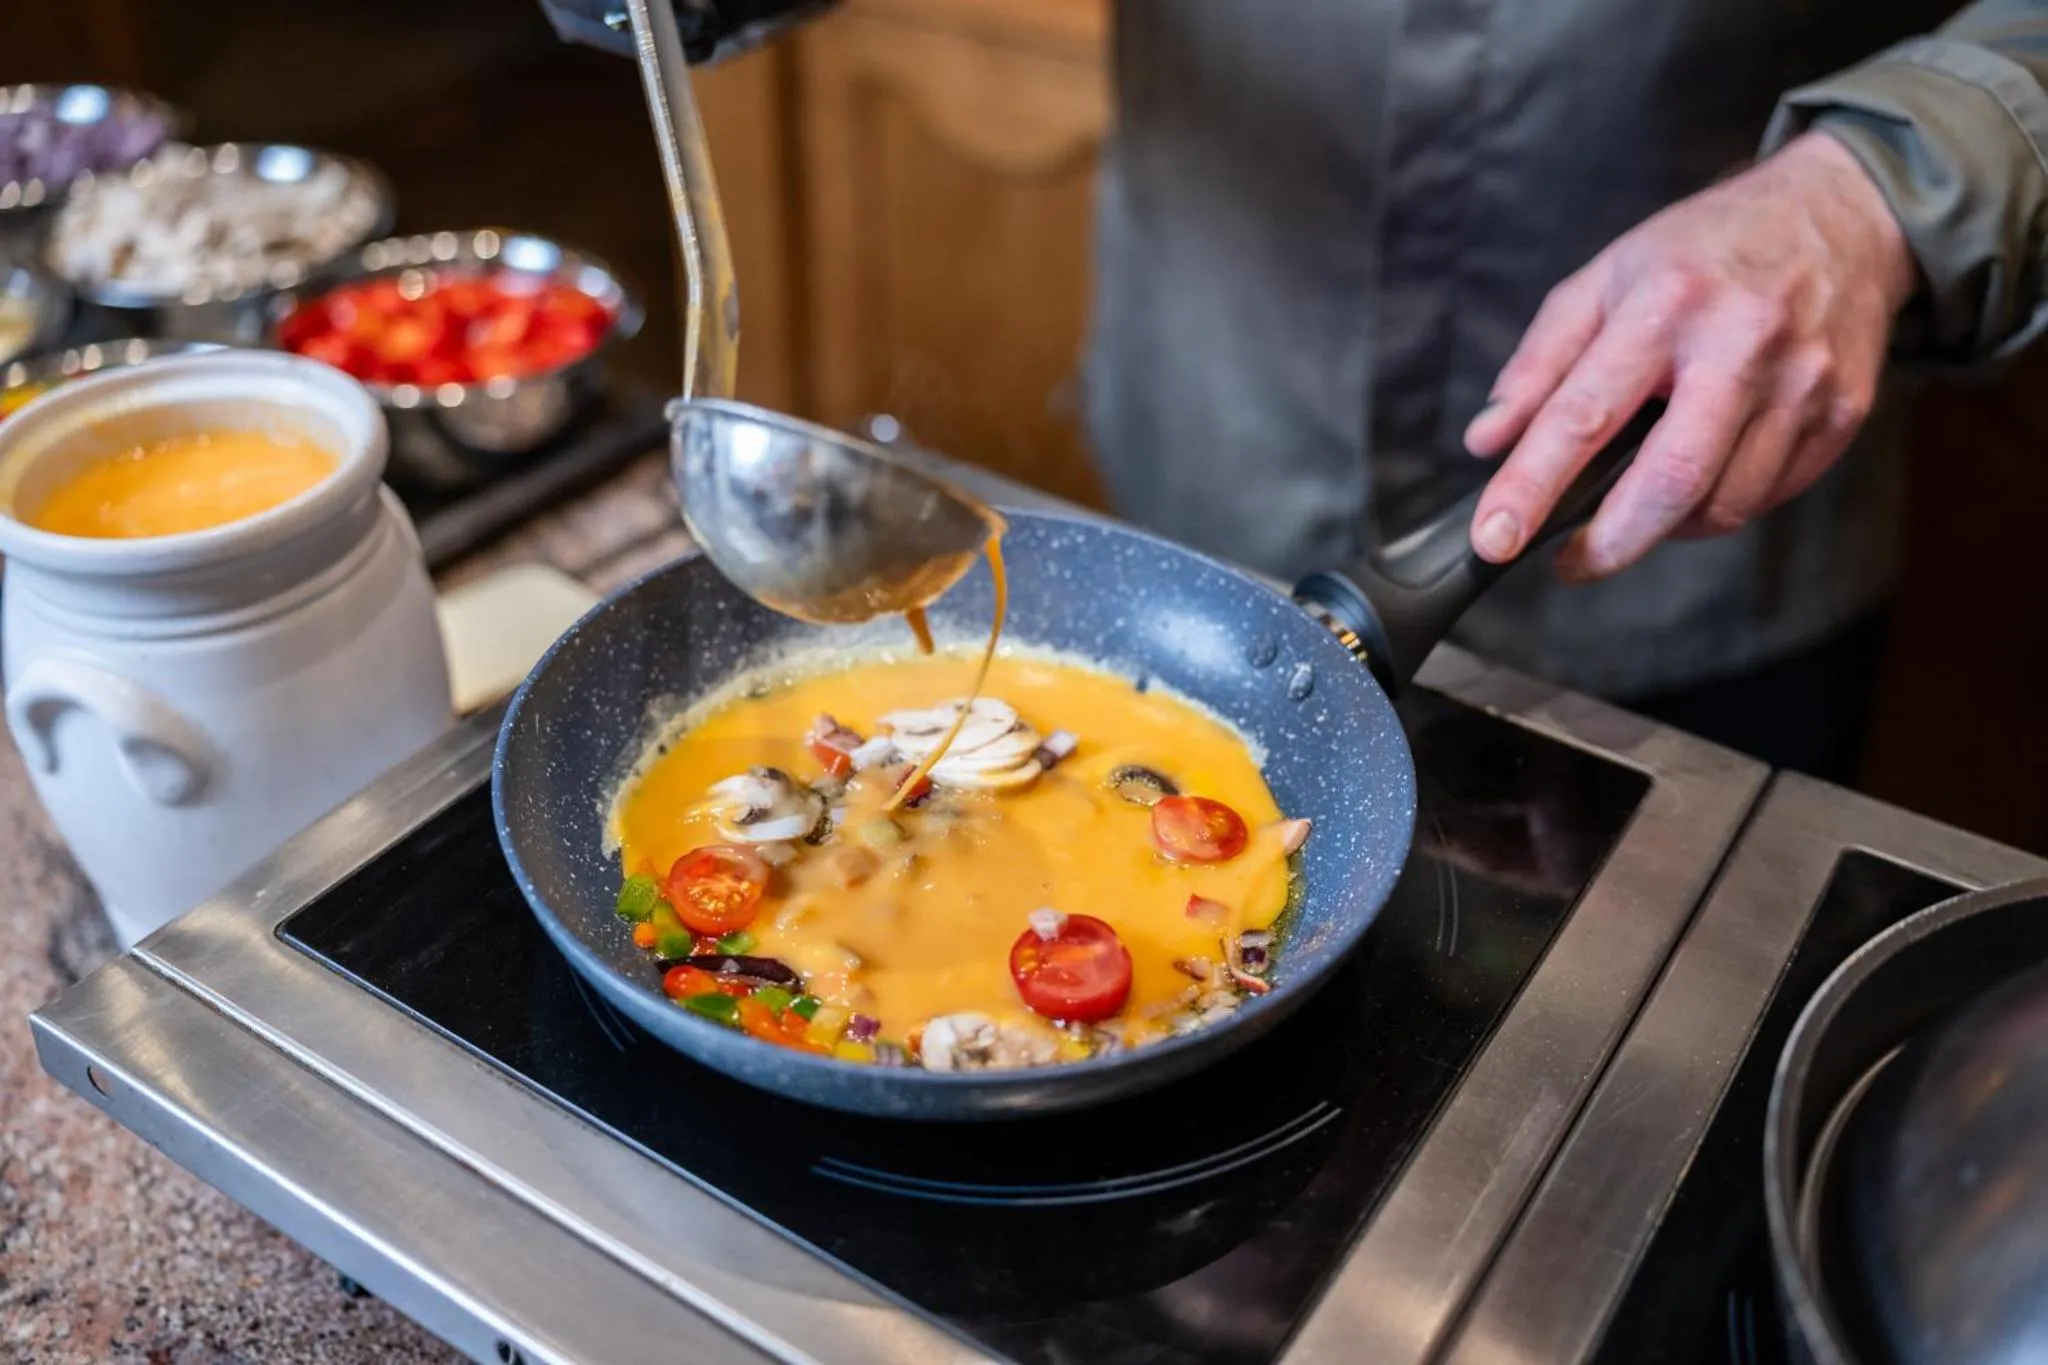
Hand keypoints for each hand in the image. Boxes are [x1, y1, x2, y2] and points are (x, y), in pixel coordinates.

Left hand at [1463, 132, 1914, 579]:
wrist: (1843, 214)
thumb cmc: (1705, 251)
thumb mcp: (1606, 278)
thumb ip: (1539, 363)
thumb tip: (1487, 442)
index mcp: (1667, 303)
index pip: (1584, 415)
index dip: (1532, 486)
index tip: (1494, 540)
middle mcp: (1742, 344)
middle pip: (1670, 481)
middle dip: (1610, 543)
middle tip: (1571, 562)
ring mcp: (1803, 384)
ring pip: (1723, 504)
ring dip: (1666, 527)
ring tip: (1637, 503)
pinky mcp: (1842, 414)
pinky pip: (1768, 497)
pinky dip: (1719, 507)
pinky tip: (1698, 480)